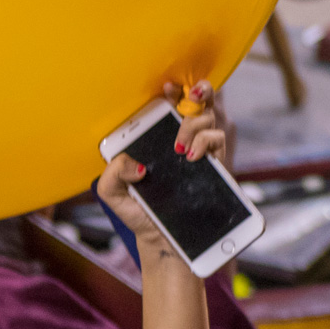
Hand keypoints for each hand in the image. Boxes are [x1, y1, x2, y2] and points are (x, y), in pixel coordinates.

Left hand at [97, 83, 227, 271]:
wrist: (164, 239)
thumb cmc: (139, 212)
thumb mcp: (113, 194)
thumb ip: (112, 174)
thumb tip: (136, 164)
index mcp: (155, 139)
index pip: (166, 105)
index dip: (170, 91)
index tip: (165, 89)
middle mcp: (179, 138)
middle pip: (196, 100)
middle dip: (197, 90)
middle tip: (189, 95)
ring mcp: (199, 148)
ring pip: (207, 116)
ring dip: (194, 123)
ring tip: (179, 148)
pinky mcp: (214, 162)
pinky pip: (217, 138)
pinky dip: (205, 141)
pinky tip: (192, 156)